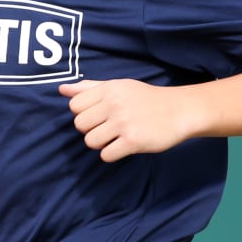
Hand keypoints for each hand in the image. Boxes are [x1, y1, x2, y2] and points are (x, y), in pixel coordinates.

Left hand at [58, 78, 199, 161]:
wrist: (179, 110)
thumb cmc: (145, 99)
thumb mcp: (118, 86)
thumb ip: (88, 88)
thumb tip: (61, 89)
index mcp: (108, 89)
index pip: (75, 106)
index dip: (83, 113)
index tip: (99, 115)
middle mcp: (114, 104)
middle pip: (80, 125)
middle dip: (91, 129)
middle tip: (108, 128)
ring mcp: (123, 123)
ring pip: (90, 141)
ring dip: (101, 143)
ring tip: (115, 137)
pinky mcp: (133, 141)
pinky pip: (106, 155)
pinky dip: (111, 154)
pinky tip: (123, 146)